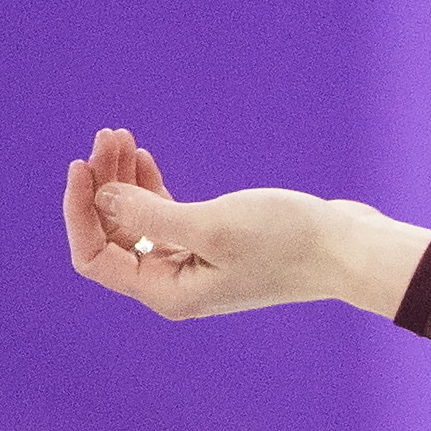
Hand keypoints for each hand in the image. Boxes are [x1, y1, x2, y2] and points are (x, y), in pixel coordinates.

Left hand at [58, 126, 430, 319]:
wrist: (350, 249)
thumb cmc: (288, 242)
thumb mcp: (211, 225)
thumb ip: (150, 212)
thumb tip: (100, 197)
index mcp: (168, 293)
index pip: (95, 256)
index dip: (80, 211)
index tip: (81, 165)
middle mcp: (175, 285)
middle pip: (113, 234)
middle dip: (104, 185)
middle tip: (109, 136)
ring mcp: (195, 265)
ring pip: (137, 220)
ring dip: (124, 179)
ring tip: (123, 137)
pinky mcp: (215, 244)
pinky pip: (164, 216)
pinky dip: (149, 186)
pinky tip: (144, 158)